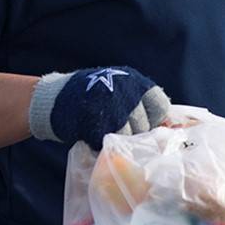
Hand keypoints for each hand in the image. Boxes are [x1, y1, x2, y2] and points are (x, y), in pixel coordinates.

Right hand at [29, 66, 170, 149]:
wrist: (54, 100)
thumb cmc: (94, 98)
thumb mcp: (120, 90)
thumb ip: (142, 104)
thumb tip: (170, 126)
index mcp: (134, 82)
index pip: (160, 106)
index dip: (154, 119)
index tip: (145, 125)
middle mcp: (125, 92)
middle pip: (144, 125)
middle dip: (135, 133)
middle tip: (121, 131)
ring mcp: (109, 108)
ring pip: (128, 136)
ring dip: (120, 140)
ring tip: (107, 132)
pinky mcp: (95, 123)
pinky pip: (109, 142)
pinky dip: (103, 143)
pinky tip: (94, 135)